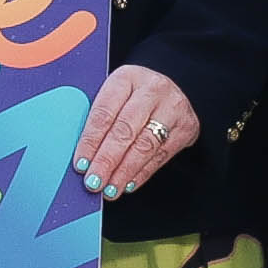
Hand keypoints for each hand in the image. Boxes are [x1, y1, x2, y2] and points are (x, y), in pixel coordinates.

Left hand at [76, 60, 198, 198]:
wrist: (171, 88)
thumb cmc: (133, 96)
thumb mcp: (115, 95)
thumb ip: (98, 118)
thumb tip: (81, 155)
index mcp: (126, 77)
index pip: (104, 112)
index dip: (90, 141)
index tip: (80, 164)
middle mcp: (152, 90)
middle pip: (125, 130)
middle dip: (106, 161)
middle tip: (93, 182)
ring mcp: (172, 108)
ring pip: (145, 146)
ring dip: (124, 172)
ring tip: (109, 189)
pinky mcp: (186, 128)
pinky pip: (161, 156)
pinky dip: (142, 173)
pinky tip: (128, 184)